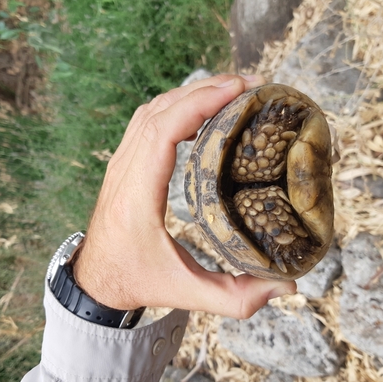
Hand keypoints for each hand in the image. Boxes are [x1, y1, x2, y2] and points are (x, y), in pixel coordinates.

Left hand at [73, 74, 296, 318]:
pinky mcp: (123, 163)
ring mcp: (120, 164)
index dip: (199, 103)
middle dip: (205, 90)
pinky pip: (146, 120)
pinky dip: (175, 105)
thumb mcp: (186, 292)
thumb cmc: (137, 281)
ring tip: (231, 89)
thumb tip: (286, 286)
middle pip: (160, 111)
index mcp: (137, 197)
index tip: (238, 89)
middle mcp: (124, 172)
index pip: (162, 131)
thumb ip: (236, 297)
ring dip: (190, 93)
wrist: (96, 279)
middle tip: (250, 84)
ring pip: (151, 110)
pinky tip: (201, 106)